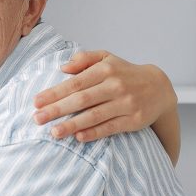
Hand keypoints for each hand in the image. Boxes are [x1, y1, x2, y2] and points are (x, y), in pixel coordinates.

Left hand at [33, 50, 176, 142]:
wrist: (159, 87)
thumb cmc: (124, 73)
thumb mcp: (107, 58)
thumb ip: (84, 59)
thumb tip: (63, 67)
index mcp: (105, 70)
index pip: (75, 83)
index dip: (54, 93)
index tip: (36, 102)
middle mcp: (115, 86)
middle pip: (81, 100)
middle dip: (57, 110)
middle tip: (37, 119)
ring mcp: (126, 103)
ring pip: (94, 115)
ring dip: (72, 124)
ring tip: (53, 132)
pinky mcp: (134, 119)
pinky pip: (110, 127)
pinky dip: (94, 133)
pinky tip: (78, 137)